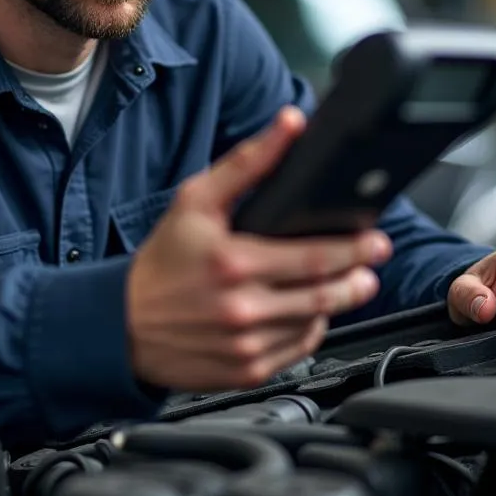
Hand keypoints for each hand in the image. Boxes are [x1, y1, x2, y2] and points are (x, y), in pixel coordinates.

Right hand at [127, 106, 391, 392]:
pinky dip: (310, 330)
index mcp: (235, 262)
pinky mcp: (246, 371)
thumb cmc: (161, 260)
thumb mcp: (195, 200)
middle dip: (358, 278)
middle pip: (326, 295)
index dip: (354, 249)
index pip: (315, 258)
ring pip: (315, 323)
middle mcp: (243, 309)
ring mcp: (247, 345)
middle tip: (371, 264)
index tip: (375, 241)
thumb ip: (248, 162)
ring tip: (342, 284)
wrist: (120, 323)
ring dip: (335, 303)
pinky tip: (305, 311)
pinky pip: (297, 350)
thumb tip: (289, 124)